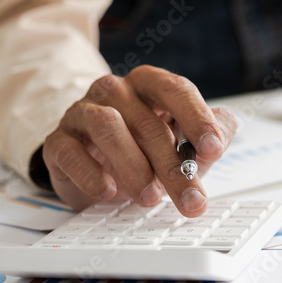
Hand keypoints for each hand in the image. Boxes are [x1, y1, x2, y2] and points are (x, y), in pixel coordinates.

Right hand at [41, 66, 236, 215]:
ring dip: (134, 167)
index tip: (213, 149)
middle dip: (173, 166)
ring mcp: (83, 112)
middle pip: (149, 122)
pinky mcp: (59, 141)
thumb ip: (214, 133)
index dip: (197, 119)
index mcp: (149, 84)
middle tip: (190, 197)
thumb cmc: (146, 149)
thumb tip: (222, 136)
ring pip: (108, 128)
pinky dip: (91, 173)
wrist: (95, 167)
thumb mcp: (186, 142)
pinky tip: (108, 191)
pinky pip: (70, 151)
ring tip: (150, 198)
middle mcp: (115, 90)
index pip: (176, 90)